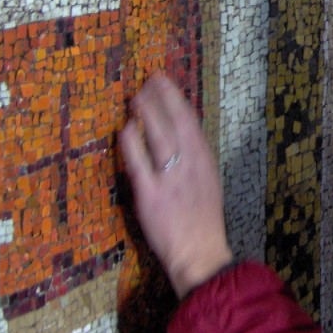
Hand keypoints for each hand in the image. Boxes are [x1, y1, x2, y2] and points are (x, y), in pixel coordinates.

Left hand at [118, 72, 232, 297]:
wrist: (200, 252)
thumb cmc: (203, 219)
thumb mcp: (207, 182)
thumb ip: (194, 159)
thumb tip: (178, 135)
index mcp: (204, 160)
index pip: (190, 120)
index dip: (176, 98)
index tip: (164, 81)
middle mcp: (189, 164)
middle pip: (175, 122)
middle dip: (161, 98)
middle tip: (147, 80)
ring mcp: (170, 178)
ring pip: (158, 136)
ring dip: (147, 114)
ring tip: (135, 98)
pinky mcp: (151, 194)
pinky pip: (138, 163)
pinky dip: (132, 143)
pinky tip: (125, 129)